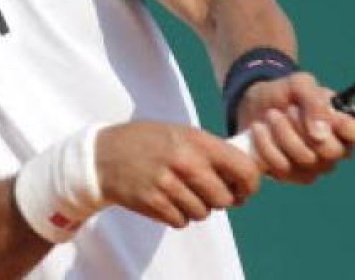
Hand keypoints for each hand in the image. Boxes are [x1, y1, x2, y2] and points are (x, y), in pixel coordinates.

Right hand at [95, 121, 260, 227]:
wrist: (104, 154)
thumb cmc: (148, 142)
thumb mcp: (181, 134)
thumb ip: (210, 151)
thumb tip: (245, 174)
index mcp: (197, 140)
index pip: (243, 169)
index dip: (250, 185)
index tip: (244, 191)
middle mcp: (185, 161)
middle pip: (224, 198)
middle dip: (221, 200)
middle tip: (208, 193)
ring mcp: (168, 183)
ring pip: (203, 213)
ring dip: (197, 208)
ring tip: (181, 193)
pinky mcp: (153, 202)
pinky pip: (181, 221)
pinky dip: (178, 215)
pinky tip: (167, 200)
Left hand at [236, 72, 354, 183]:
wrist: (254, 103)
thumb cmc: (285, 92)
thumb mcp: (299, 83)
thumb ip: (315, 101)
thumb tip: (321, 134)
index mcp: (347, 124)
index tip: (335, 120)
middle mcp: (336, 149)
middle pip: (333, 151)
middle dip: (304, 128)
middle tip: (289, 110)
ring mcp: (315, 166)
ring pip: (306, 160)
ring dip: (283, 134)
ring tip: (271, 115)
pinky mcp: (292, 175)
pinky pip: (283, 169)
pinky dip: (267, 147)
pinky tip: (259, 130)